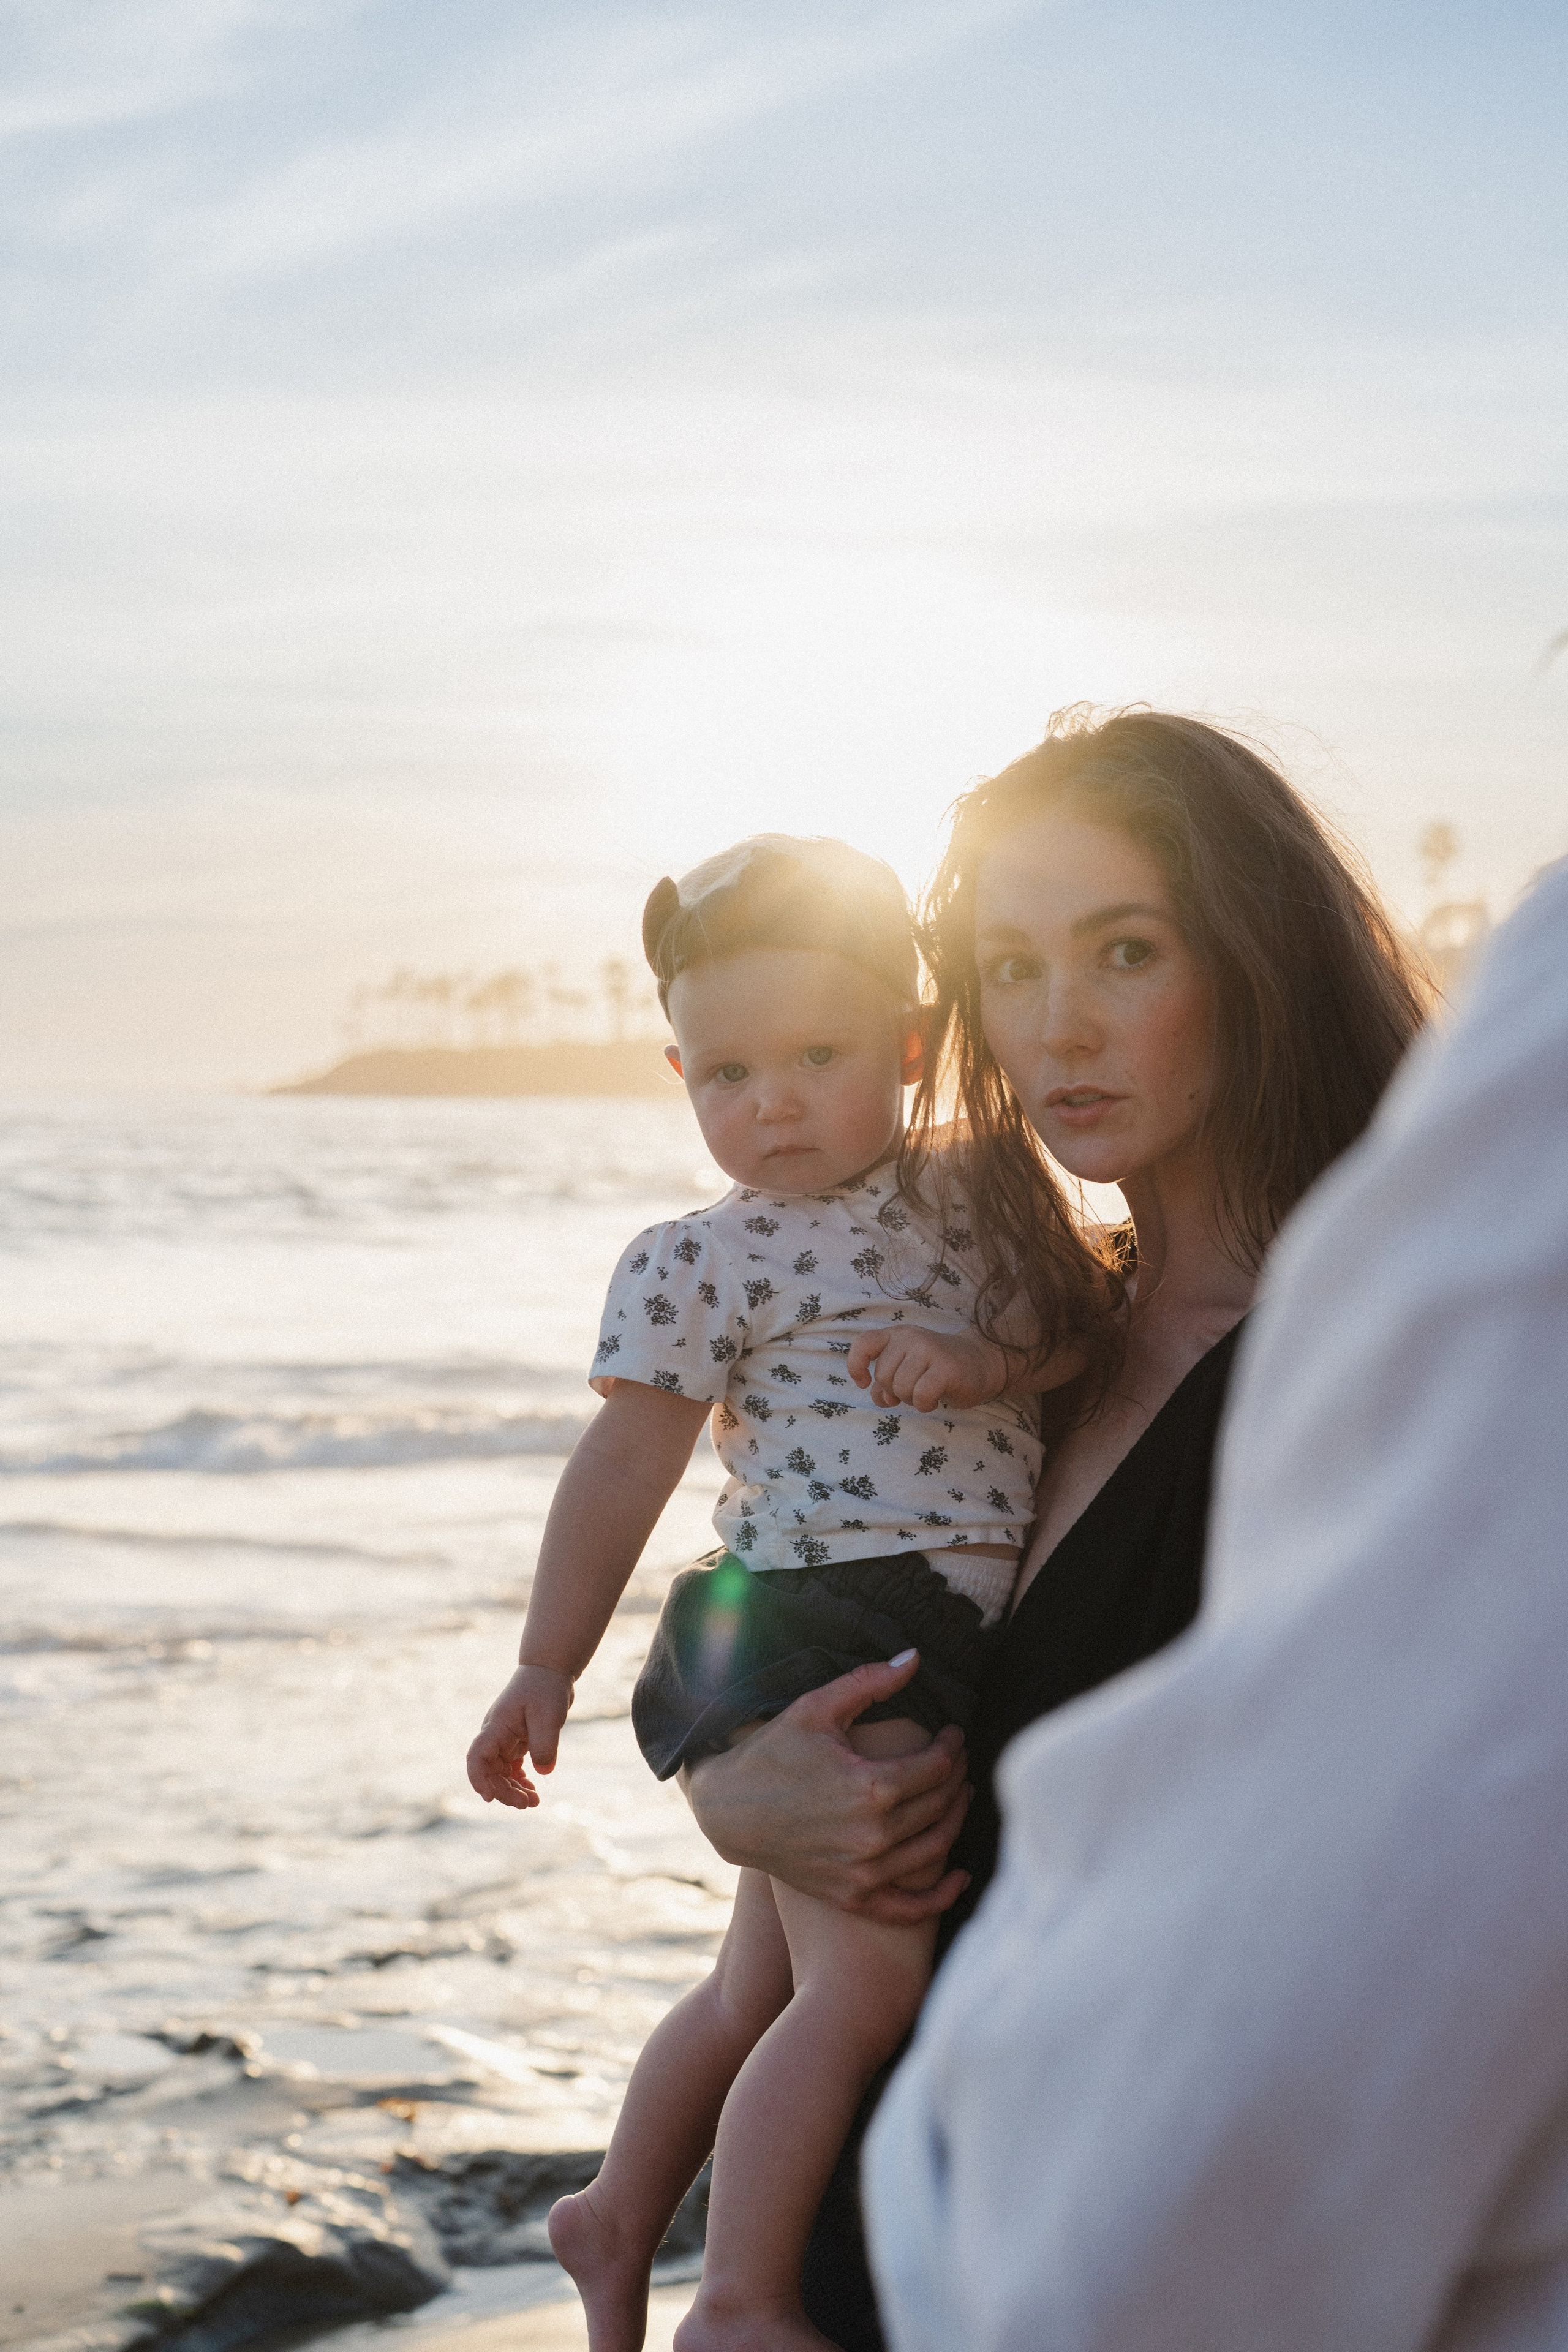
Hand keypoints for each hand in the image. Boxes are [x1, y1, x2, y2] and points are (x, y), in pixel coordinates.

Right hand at [466, 1663, 573, 1809]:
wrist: (549, 1670)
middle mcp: (496, 1735)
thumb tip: (543, 1772)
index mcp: (497, 1726)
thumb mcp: (548, 1715)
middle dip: (504, 1791)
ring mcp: (505, 1739)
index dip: (478, 1779)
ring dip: (513, 1789)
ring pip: (500, 1772)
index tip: (489, 1797)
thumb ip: (544, 1743)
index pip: (477, 1756)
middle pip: (489, 1771)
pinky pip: (511, 1767)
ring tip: (533, 1802)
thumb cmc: (545, 1688)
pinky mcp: (516, 1741)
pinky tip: (532, 1789)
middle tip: (528, 1804)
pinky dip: (519, 1780)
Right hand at [684, 1653, 972, 1926]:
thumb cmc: (772, 1753)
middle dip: (957, 1776)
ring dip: (956, 1818)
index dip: (952, 1746)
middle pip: (941, 1804)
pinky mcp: (853, 1895)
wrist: (729, 1811)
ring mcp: (864, 1871)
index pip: (937, 1766)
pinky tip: (959, 1877)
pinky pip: (911, 1907)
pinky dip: (941, 1896)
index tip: (953, 1733)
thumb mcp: (816, 1707)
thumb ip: (870, 1682)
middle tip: (958, 1758)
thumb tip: (917, 1657)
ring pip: (936, 1846)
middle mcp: (873, 1835)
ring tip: (958, 1795)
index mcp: (870, 1786)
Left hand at [846, 1325, 1008, 1411]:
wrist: (981, 1364)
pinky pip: (921, 1395)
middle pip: (883, 1376)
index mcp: (897, 1335)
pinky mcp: (946, 1368)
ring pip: (900, 1387)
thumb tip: (878, 1396)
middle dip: (895, 1392)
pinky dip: (925, 1405)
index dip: (856, 1365)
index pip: (863, 1344)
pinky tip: (934, 1400)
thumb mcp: (906, 1368)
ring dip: (911, 1400)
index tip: (864, 1383)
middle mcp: (911, 1337)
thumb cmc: (937, 1369)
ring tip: (926, 1392)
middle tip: (914, 1389)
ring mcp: (929, 1350)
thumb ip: (886, 1380)